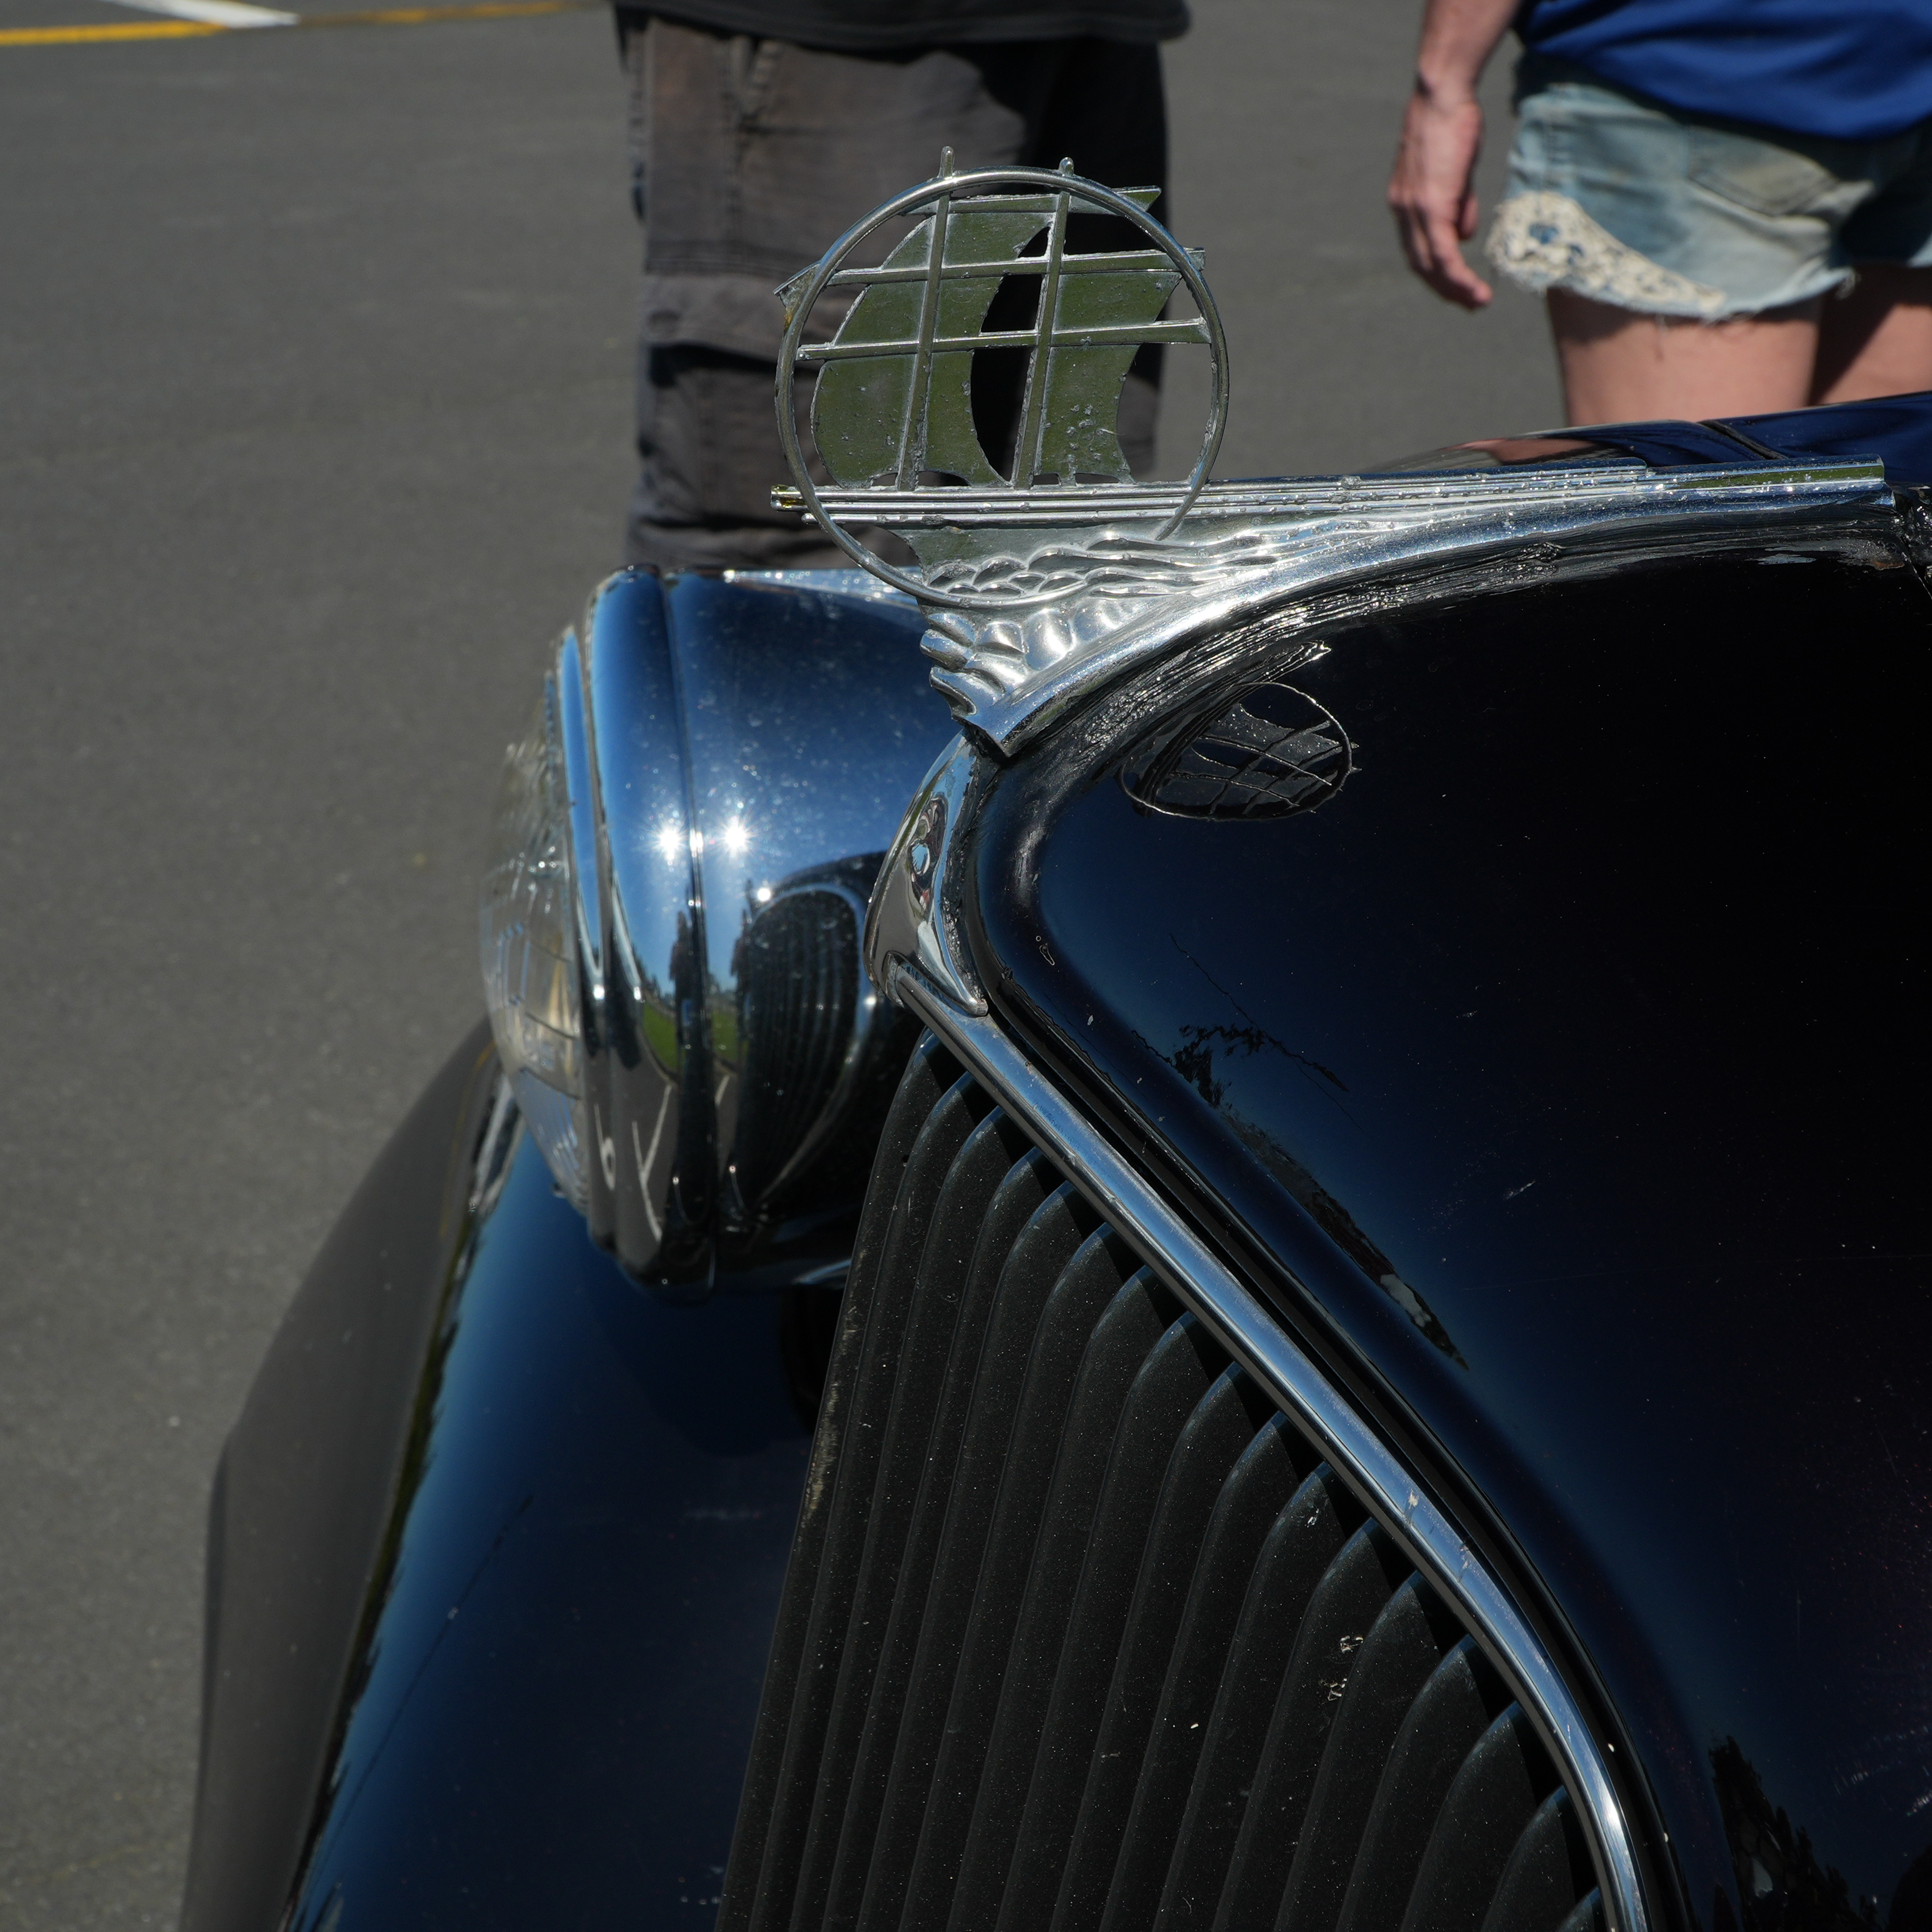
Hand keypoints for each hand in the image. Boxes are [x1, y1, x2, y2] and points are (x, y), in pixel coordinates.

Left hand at [1388, 86, 1492, 309]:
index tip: (1457, 287)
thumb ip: (1458, 205)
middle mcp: (1403, 211)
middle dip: (1445, 289)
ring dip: (1454, 289)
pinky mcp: (1430, 205)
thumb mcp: (1455, 170)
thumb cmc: (1452, 122)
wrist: (1442, 93)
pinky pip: (1442, 252)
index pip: (1417, 248)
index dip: (1436, 271)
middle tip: (1469, 304)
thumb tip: (1465, 236)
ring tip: (1476, 303)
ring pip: (1431, 264)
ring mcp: (1414, 209)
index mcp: (1405, 203)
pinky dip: (1457, 275)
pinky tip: (1474, 289)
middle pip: (1421, 264)